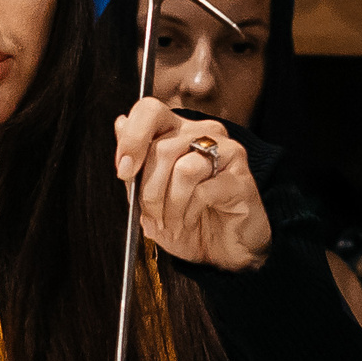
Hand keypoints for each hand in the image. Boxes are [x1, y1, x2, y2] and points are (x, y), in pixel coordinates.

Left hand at [113, 98, 270, 271]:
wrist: (224, 250)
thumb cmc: (190, 221)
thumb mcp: (151, 197)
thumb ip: (136, 163)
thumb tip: (120, 124)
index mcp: (179, 132)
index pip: (150, 111)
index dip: (132, 138)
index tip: (124, 171)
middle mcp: (204, 134)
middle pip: (162, 147)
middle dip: (148, 190)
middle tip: (150, 216)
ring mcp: (227, 152)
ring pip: (184, 169)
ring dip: (170, 205)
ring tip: (170, 225)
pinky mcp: (241, 178)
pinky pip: (204, 190)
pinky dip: (188, 212)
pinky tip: (188, 223)